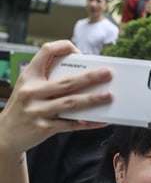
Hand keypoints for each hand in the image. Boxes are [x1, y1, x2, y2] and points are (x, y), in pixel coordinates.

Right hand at [0, 40, 109, 156]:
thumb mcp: (28, 87)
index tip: (80, 52)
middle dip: (89, 77)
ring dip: (92, 99)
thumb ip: (48, 79)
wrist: (6, 133)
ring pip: (70, 103)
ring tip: (108, 96)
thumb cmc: (24, 106)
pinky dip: (88, 122)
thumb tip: (83, 76)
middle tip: (107, 73)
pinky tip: (101, 120)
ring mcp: (38, 110)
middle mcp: (32, 92)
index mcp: (28, 76)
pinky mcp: (44, 127)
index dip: (63, 48)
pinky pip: (71, 124)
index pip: (45, 53)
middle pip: (66, 82)